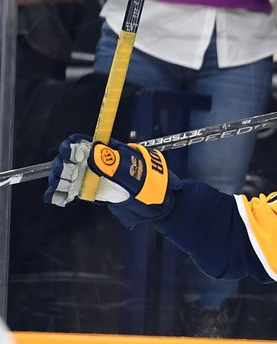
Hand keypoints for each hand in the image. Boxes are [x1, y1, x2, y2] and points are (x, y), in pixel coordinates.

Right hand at [44, 134, 178, 225]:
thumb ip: (115, 163)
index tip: (70, 151)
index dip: (73, 144)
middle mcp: (94, 161)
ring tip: (59, 186)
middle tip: (64, 172)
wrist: (154, 202)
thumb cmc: (147, 181)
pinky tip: (54, 198)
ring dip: (59, 178)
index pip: (82, 141)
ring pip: (67, 174)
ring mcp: (90, 176)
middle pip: (69, 158)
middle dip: (63, 164)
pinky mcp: (88, 191)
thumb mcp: (133, 171)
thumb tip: (94, 152)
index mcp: (105, 150)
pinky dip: (60, 193)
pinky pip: (70, 190)